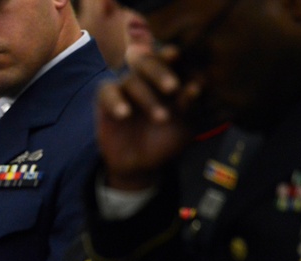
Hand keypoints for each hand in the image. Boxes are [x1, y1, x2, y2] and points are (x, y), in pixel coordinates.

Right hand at [96, 45, 199, 190]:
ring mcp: (124, 88)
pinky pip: (108, 93)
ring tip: (162, 118)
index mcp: (166, 78)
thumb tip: (195, 87)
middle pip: (147, 64)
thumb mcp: (183, 126)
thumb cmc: (165, 140)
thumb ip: (188, 106)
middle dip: (160, 73)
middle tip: (172, 88)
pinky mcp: (105, 99)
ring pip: (131, 81)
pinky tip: (125, 114)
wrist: (140, 165)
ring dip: (146, 98)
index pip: (168, 61)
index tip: (177, 56)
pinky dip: (116, 102)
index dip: (171, 57)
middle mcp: (144, 78)